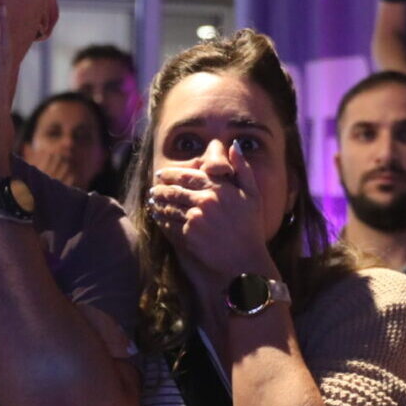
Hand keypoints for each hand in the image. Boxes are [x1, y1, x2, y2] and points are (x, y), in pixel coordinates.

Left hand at [146, 147, 275, 292]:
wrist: (245, 260)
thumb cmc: (251, 227)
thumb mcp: (252, 194)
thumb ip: (242, 168)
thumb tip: (234, 145)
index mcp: (219, 187)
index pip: (187, 176)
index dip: (171, 174)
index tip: (161, 174)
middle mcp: (205, 200)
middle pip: (174, 191)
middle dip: (160, 189)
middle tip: (153, 189)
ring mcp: (195, 218)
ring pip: (169, 207)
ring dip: (158, 203)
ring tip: (153, 201)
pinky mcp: (188, 235)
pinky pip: (169, 224)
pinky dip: (161, 219)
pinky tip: (157, 217)